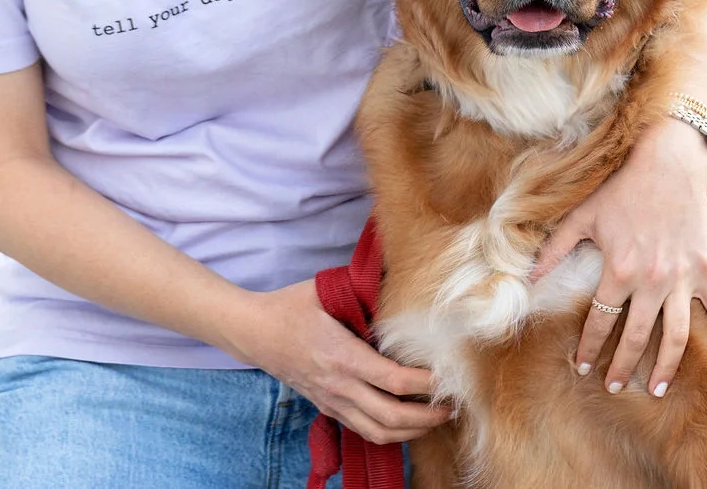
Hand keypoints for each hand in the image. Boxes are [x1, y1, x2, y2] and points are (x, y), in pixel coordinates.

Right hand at [223, 280, 452, 444]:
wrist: (253, 332)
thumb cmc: (291, 306)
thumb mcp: (326, 288)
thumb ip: (363, 288)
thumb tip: (400, 275)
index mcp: (342, 355)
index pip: (393, 380)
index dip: (425, 384)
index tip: (448, 377)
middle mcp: (339, 385)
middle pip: (391, 416)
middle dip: (427, 416)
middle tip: (453, 406)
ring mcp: (332, 401)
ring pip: (378, 431)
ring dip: (412, 431)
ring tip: (437, 419)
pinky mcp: (327, 408)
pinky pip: (363, 429)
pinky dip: (390, 433)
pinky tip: (408, 424)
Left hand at [528, 117, 706, 396]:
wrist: (668, 162)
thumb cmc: (622, 188)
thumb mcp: (582, 216)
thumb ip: (554, 250)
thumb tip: (528, 280)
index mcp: (619, 271)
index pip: (600, 322)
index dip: (589, 348)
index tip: (581, 365)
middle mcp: (652, 281)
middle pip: (636, 337)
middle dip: (623, 366)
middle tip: (614, 386)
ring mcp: (683, 278)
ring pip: (676, 336)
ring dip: (666, 366)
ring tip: (656, 388)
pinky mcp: (706, 269)